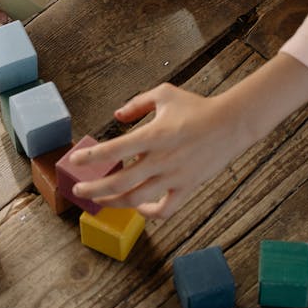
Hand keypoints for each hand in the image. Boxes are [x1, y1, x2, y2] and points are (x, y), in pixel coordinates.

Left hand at [70, 83, 246, 220]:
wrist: (232, 124)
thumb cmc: (197, 107)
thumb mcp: (165, 94)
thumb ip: (137, 104)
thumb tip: (116, 116)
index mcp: (153, 135)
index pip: (114, 149)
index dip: (91, 158)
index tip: (75, 162)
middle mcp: (161, 160)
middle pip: (120, 182)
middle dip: (94, 189)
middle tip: (78, 191)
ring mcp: (174, 177)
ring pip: (137, 199)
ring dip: (113, 203)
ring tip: (99, 201)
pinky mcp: (187, 188)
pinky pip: (166, 210)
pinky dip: (149, 213)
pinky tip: (138, 208)